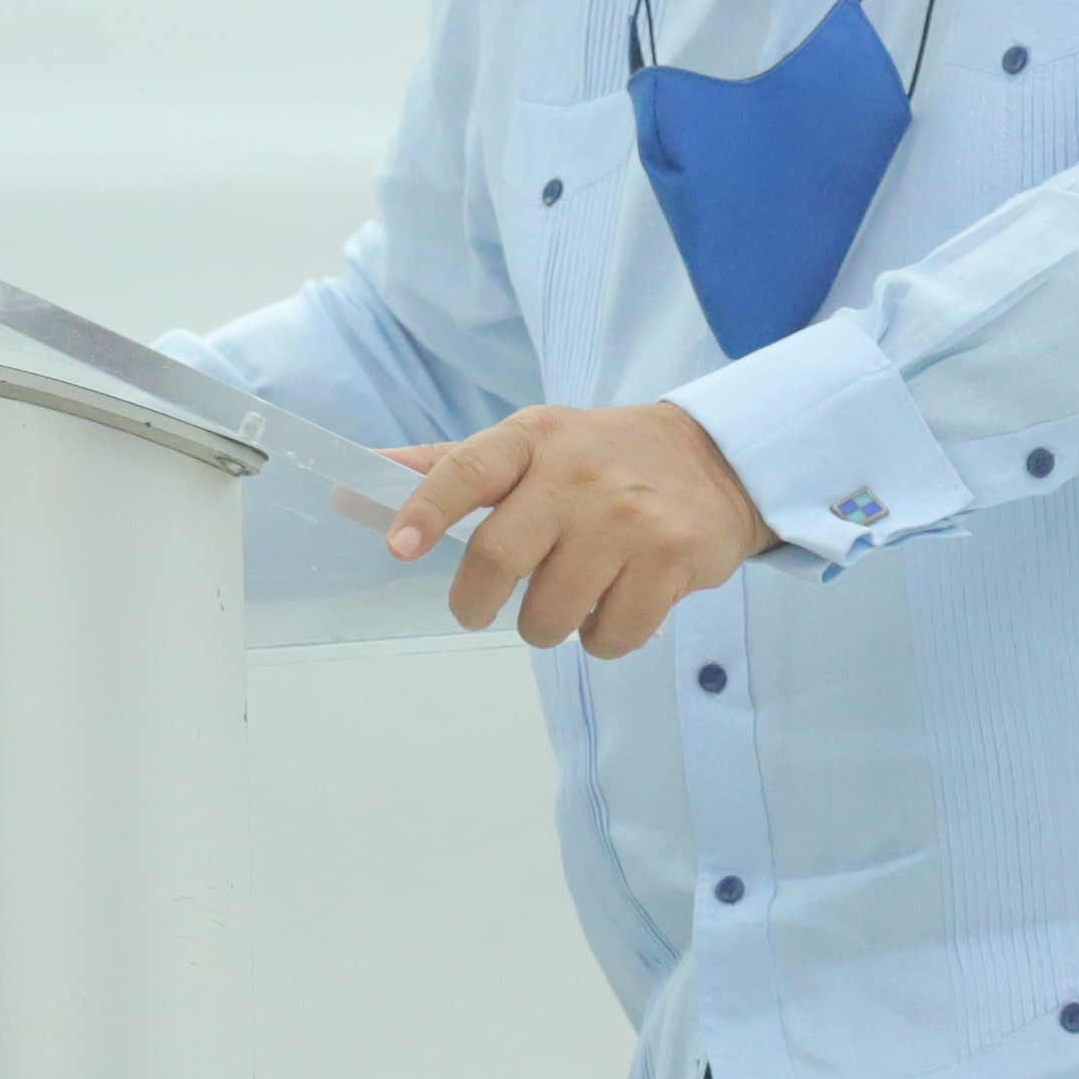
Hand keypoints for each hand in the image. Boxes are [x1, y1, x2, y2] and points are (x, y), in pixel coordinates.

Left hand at [384, 404, 778, 655]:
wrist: (715, 460)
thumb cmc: (600, 459)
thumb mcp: (530, 444)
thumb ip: (450, 466)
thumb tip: (363, 477)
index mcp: (532, 441)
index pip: (468, 470)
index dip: (427, 510)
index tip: (399, 547)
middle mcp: (578, 476)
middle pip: (500, 558)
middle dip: (476, 602)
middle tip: (478, 609)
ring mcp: (628, 520)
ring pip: (552, 615)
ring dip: (546, 626)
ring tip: (568, 595)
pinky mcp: (671, 560)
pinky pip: (610, 636)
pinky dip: (602, 638)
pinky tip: (614, 602)